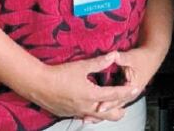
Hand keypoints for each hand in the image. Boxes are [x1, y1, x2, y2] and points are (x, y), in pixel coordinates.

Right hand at [19, 52, 138, 120]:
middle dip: (118, 111)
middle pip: (108, 114)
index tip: (135, 90)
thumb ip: (99, 62)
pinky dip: (91, 115)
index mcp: (91, 95)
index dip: (126, 92)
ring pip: (96, 118)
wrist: (38, 85)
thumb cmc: (59, 74)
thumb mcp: (81, 66)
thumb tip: (113, 55)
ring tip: (111, 109)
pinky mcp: (68, 114)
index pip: (114, 95)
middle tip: (125, 106)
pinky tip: (92, 112)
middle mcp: (86, 107)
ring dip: (105, 113)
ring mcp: (77, 112)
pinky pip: (84, 117)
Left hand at [82, 45, 161, 120]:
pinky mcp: (123, 93)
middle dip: (102, 111)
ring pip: (113, 105)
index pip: (119, 98)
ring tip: (89, 115)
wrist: (151, 58)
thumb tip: (113, 55)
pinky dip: (105, 104)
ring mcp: (126, 95)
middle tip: (89, 115)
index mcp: (133, 87)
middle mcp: (130, 94)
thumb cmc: (143, 58)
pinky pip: (113, 101)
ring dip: (102, 110)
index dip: (109, 103)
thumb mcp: (132, 57)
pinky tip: (95, 106)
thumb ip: (121, 58)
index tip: (99, 106)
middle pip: (115, 105)